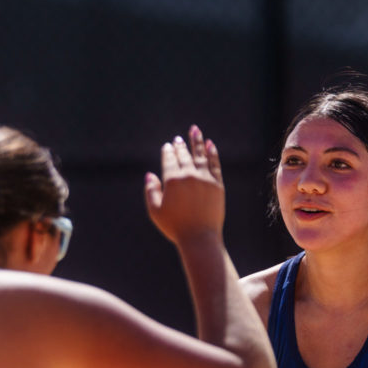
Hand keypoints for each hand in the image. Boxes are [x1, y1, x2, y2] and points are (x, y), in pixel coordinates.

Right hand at [144, 125, 224, 245]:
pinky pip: (215, 164)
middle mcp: (189, 176)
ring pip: (200, 155)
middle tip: (178, 139)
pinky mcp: (218, 185)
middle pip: (184, 155)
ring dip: (197, 141)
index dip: (168, 152)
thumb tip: (150, 175)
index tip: (167, 146)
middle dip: (180, 145)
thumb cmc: (175, 227)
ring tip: (195, 130)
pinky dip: (212, 153)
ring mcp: (205, 179)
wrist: (200, 238)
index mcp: (172, 180)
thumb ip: (151, 191)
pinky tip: (210, 144)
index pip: (169, 160)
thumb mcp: (155, 211)